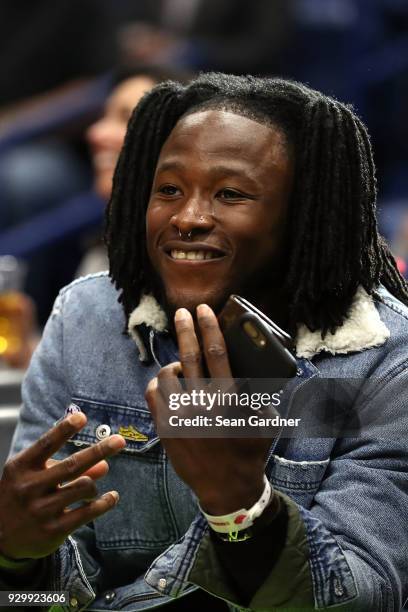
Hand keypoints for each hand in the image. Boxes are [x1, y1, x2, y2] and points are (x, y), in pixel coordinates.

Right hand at [0, 413, 125, 559]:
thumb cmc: (22, 495)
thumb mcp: (34, 474)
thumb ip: (64, 465)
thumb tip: (104, 463)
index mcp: (22, 467)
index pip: (46, 444)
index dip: (64, 430)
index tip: (82, 417)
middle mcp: (30, 487)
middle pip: (72, 465)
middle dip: (99, 451)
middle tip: (120, 441)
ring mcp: (42, 510)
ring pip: (83, 487)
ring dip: (94, 483)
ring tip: (93, 485)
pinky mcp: (53, 530)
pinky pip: (87, 513)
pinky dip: (104, 503)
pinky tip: (112, 497)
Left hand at [145, 304, 272, 514]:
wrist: (228, 487)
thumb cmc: (251, 450)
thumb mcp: (266, 419)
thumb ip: (259, 392)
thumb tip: (251, 364)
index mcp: (228, 400)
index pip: (216, 353)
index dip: (209, 327)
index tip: (204, 310)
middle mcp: (202, 405)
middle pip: (189, 357)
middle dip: (186, 329)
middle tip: (183, 313)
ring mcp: (180, 417)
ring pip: (167, 375)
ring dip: (174, 364)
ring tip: (182, 366)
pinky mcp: (165, 428)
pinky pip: (154, 394)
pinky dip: (159, 384)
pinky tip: (169, 385)